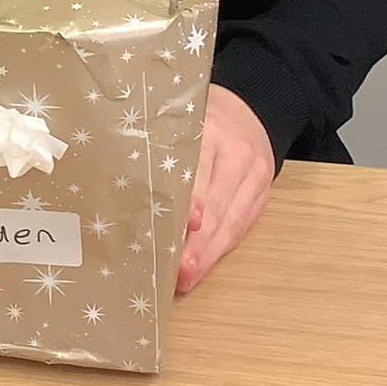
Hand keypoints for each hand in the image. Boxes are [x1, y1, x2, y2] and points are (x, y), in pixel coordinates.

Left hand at [177, 84, 275, 292]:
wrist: (249, 108)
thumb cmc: (200, 121)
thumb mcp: (178, 124)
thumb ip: (160, 153)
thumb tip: (123, 195)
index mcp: (210, 131)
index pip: (201, 168)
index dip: (195, 199)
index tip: (188, 224)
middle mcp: (237, 154)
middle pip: (219, 203)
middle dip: (200, 241)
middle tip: (180, 269)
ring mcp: (255, 176)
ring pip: (234, 220)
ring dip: (210, 253)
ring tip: (189, 277)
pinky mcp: (263, 194)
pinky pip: (243, 225)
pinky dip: (222, 247)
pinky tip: (204, 264)